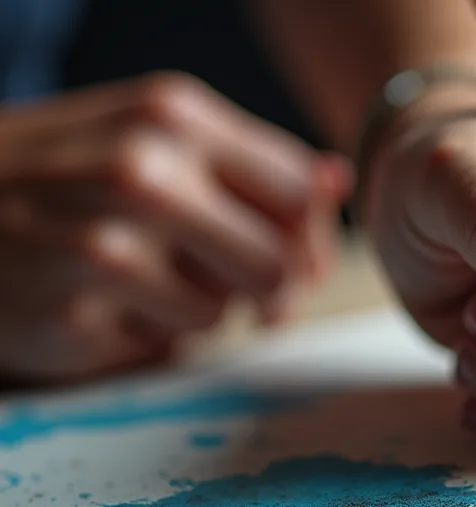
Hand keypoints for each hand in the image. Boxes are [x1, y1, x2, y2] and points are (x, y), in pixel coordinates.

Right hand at [0, 72, 352, 382]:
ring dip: (203, 310)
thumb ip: (246, 161)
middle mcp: (144, 172)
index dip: (307, 236)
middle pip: (279, 263)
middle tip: (234, 288)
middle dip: (268, 289)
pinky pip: (171, 345)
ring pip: (228, 310)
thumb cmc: (60, 173)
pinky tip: (108, 305)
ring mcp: (106, 245)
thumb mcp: (148, 134)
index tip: (291, 254)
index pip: (301, 192)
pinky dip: (153, 335)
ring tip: (147, 283)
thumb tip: (338, 182)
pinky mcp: (76, 314)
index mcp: (173, 116)